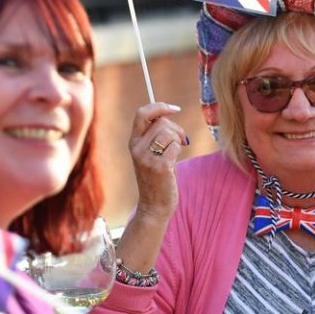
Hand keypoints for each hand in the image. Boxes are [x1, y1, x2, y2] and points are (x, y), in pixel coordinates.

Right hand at [128, 102, 187, 221]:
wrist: (154, 206)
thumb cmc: (157, 179)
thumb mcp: (151, 154)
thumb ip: (155, 136)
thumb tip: (167, 115)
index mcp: (133, 143)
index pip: (141, 113)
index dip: (159, 107)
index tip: (174, 109)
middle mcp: (136, 148)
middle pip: (161, 122)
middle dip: (176, 128)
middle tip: (181, 140)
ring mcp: (147, 158)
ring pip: (169, 132)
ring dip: (178, 139)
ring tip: (178, 150)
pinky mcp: (159, 167)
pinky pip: (175, 146)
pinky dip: (179, 150)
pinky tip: (175, 162)